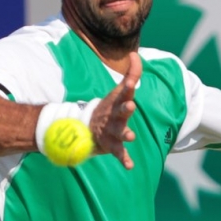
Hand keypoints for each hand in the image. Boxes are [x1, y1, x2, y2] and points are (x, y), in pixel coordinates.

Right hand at [89, 52, 140, 169]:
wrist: (86, 127)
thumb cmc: (109, 106)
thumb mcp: (120, 90)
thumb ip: (131, 73)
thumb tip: (134, 54)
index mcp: (118, 101)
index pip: (125, 91)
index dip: (129, 85)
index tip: (132, 81)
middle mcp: (115, 115)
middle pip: (121, 111)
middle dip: (126, 108)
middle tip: (131, 106)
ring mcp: (112, 130)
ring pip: (119, 132)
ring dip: (125, 134)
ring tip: (131, 136)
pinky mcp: (111, 145)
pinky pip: (118, 153)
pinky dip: (124, 159)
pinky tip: (130, 166)